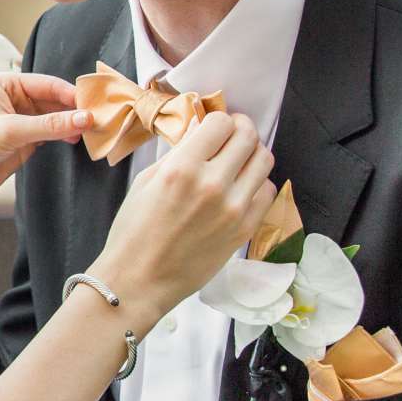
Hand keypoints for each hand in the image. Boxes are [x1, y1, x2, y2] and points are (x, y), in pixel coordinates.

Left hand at [0, 72, 93, 212]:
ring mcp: (22, 120)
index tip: (94, 106)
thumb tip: (85, 118)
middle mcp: (15, 99)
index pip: (48, 84)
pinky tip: (79, 140)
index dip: (72, 94)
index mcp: (7, 84)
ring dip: (74, 124)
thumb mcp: (10, 132)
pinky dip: (66, 136)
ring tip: (94, 131)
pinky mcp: (25, 141)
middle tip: (101, 119)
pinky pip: (52, 134)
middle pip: (55, 100)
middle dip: (76, 109)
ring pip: (57, 117)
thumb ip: (50, 125)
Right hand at [90, 111, 275, 329]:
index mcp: (182, 168)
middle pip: (248, 136)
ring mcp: (233, 208)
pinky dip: (258, 184)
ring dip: (252, 154)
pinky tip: (241, 188)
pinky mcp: (245, 229)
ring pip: (264, 160)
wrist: (140, 281)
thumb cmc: (134, 232)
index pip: (221, 122)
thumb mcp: (145, 181)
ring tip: (238, 161)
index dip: (218, 120)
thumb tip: (200, 133)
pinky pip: (268, 192)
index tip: (214, 127)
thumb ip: (178, 154)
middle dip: (240, 129)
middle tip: (231, 135)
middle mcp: (212, 184)